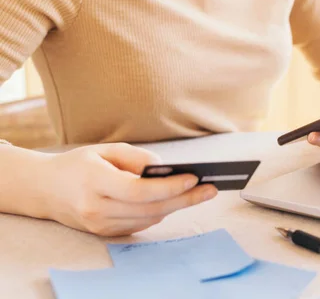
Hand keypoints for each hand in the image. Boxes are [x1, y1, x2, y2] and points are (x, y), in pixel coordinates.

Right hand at [39, 143, 217, 235]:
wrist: (43, 189)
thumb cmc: (78, 164)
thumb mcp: (105, 150)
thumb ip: (136, 158)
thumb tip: (166, 169)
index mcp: (94, 182)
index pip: (139, 190)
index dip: (170, 186)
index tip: (194, 178)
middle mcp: (96, 208)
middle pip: (150, 208)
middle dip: (184, 199)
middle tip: (210, 189)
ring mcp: (99, 225)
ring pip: (148, 219)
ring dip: (176, 206)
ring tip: (200, 193)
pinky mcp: (104, 233)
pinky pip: (140, 224)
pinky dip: (160, 212)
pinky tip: (176, 201)